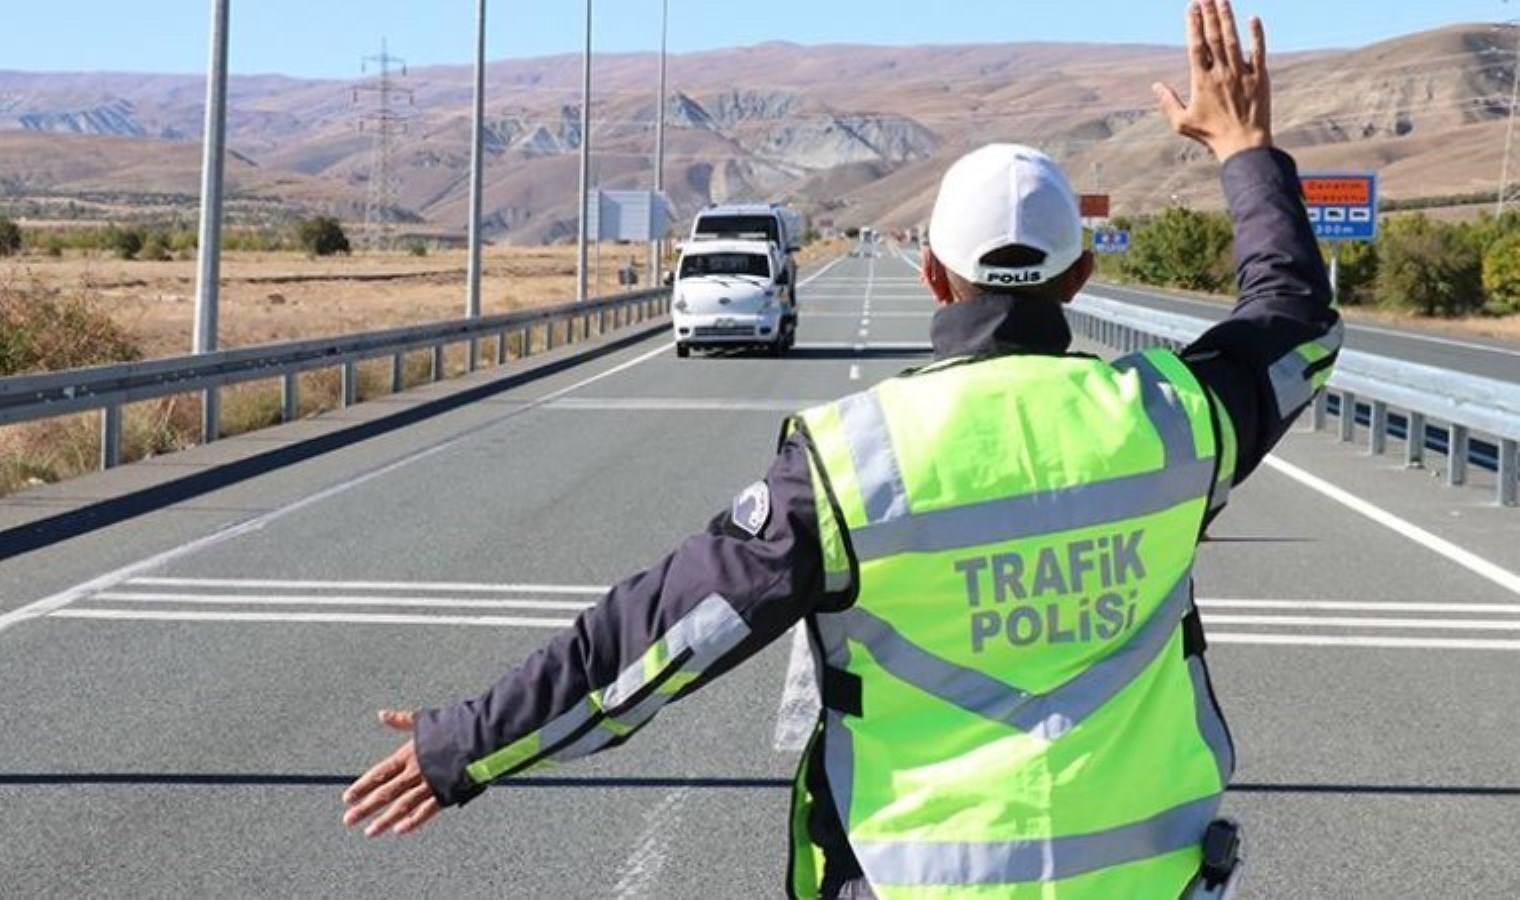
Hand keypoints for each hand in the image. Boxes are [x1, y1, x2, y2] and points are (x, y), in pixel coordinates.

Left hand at [342, 709, 442, 836]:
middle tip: (349, 820)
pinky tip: (400, 830)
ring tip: (369, 831)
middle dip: (366, 807)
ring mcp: (430, 784)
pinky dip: (413, 822)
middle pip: (386, 793)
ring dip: (384, 820)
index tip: (347, 798)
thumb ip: (401, 721)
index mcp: (408, 754)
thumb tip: (382, 714)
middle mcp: (415, 771)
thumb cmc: (453, 726)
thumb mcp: (424, 721)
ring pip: (402, 806)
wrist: (480, 736)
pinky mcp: (445, 793)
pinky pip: (426, 811)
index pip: (380, 773)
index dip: (362, 786)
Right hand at [1153, 0, 1272, 162]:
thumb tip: (1155, 86)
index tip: (1192, 7)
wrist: (1244, 144)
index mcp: (1202, 81)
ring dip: (1227, 17)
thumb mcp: (1182, 123)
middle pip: (1214, 36)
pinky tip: (1253, 18)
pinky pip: (1258, 51)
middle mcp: (1221, 73)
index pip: (1196, 46)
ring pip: (1233, 39)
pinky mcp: (1260, 77)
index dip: (1193, 25)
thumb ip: (1168, 102)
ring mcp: (1242, 73)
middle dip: (1209, 13)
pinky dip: (1256, 34)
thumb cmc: (1211, 135)